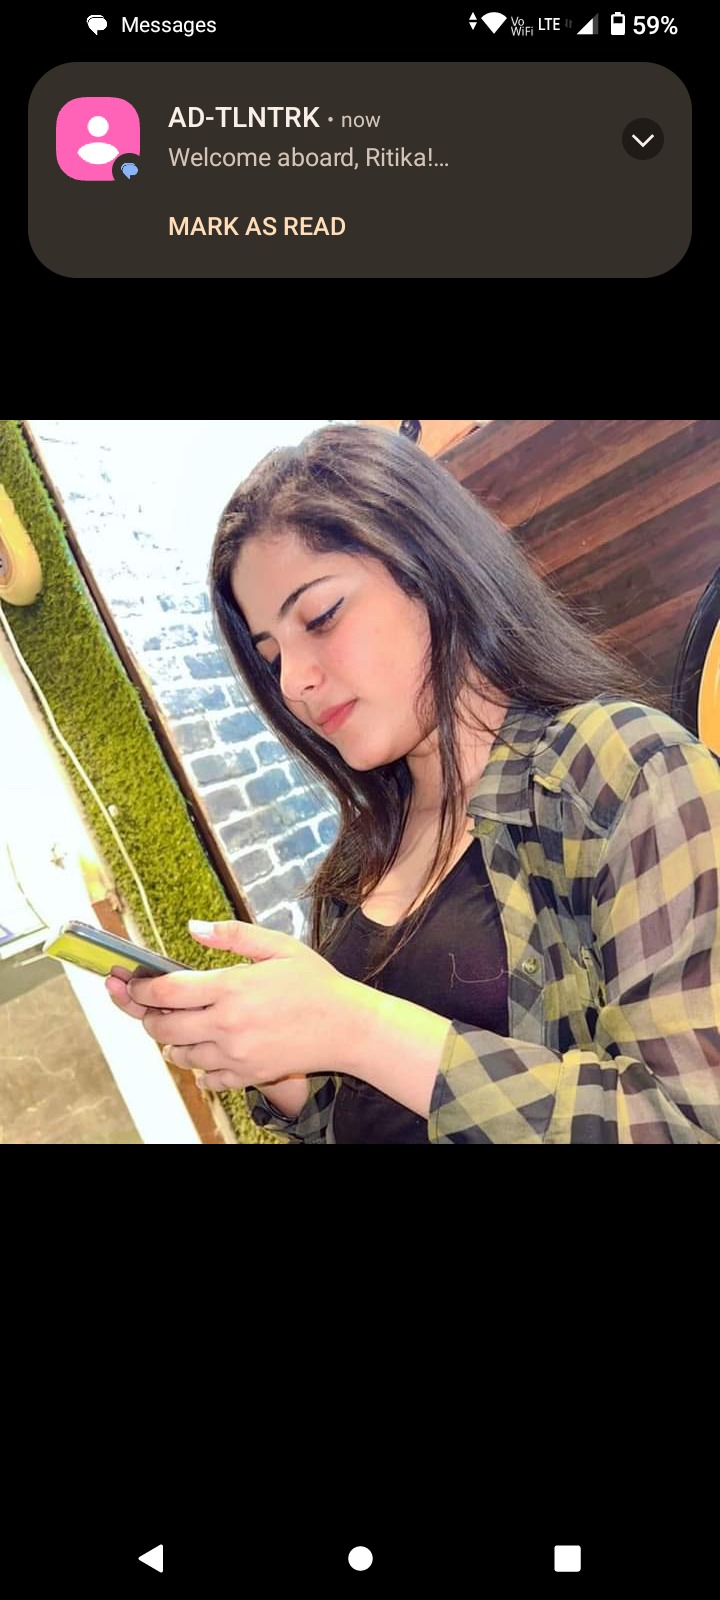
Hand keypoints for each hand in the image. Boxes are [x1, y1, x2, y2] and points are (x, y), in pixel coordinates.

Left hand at [104, 920, 357, 1091]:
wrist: (349, 1027)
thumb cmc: (316, 983)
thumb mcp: (277, 946)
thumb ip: (232, 936)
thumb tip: (192, 928)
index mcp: (231, 988)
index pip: (166, 992)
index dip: (139, 988)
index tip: (129, 982)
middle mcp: (227, 1025)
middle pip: (162, 1027)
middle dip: (145, 1015)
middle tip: (143, 1005)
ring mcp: (236, 1054)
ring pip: (179, 1055)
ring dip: (170, 1041)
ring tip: (177, 1026)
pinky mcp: (247, 1075)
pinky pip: (207, 1078)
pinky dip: (199, 1067)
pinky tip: (205, 1050)